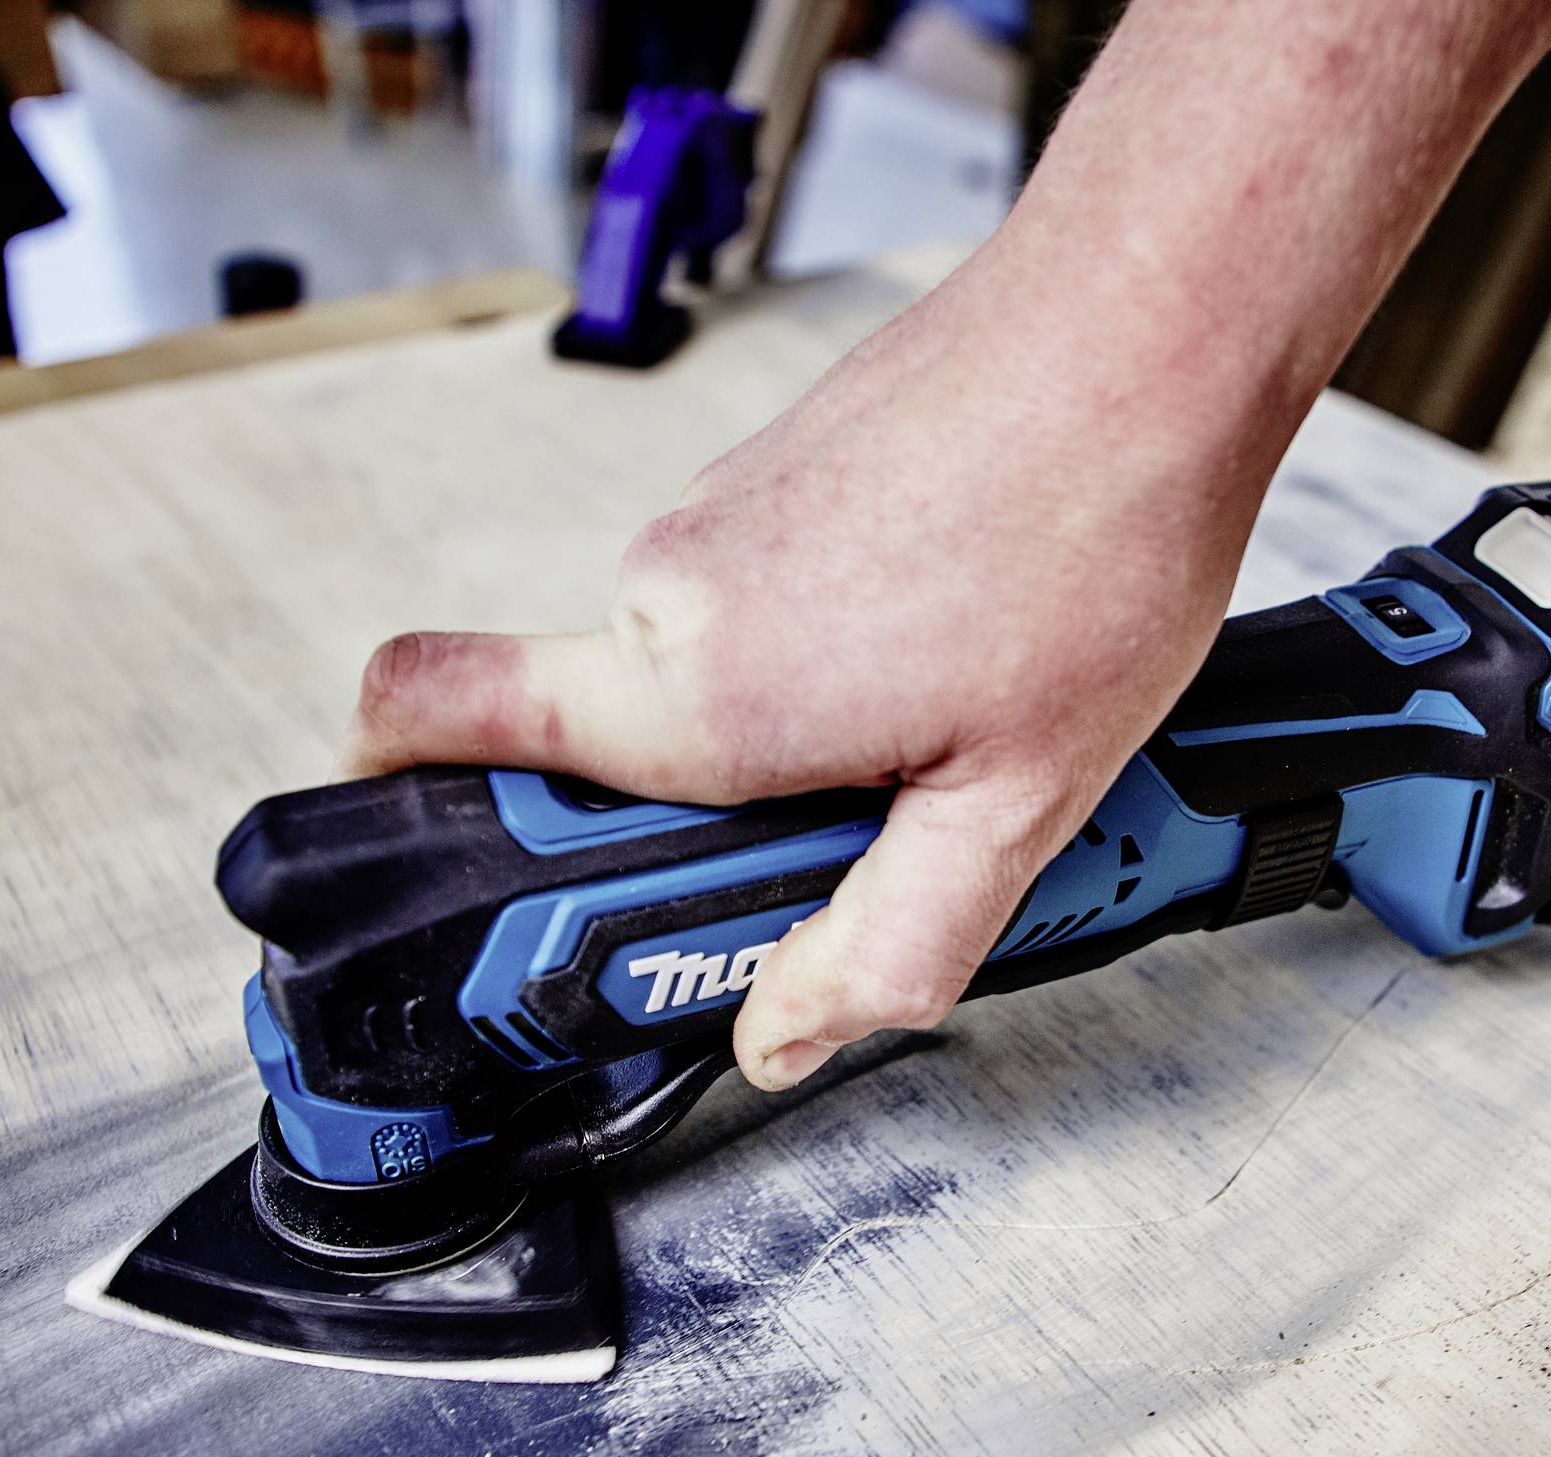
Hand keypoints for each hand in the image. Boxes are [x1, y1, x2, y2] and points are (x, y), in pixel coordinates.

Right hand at [340, 242, 1279, 1088]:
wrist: (1148, 326)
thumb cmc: (1096, 532)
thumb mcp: (1015, 805)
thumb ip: (886, 945)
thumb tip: (780, 1036)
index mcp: (698, 689)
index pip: (427, 714)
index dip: (401, 793)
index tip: (459, 873)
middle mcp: (670, 586)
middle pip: (617, 746)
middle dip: (731, 813)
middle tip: (881, 823)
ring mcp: (714, 510)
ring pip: (708, 674)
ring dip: (804, 726)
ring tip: (958, 710)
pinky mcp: (770, 467)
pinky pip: (761, 598)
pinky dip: (836, 643)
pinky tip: (958, 636)